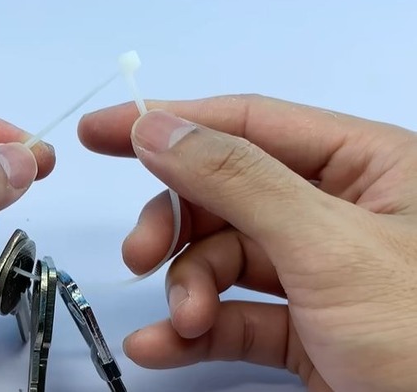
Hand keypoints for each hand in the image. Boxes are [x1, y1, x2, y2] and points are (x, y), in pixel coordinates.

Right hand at [79, 95, 416, 391]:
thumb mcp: (330, 246)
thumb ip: (238, 179)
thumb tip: (159, 128)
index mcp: (367, 165)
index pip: (247, 122)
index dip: (169, 123)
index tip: (101, 133)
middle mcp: (341, 212)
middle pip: (226, 195)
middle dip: (177, 227)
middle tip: (139, 254)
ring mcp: (323, 274)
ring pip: (224, 259)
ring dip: (188, 290)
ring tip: (185, 322)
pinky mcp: (308, 331)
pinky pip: (237, 317)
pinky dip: (196, 332)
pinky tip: (164, 347)